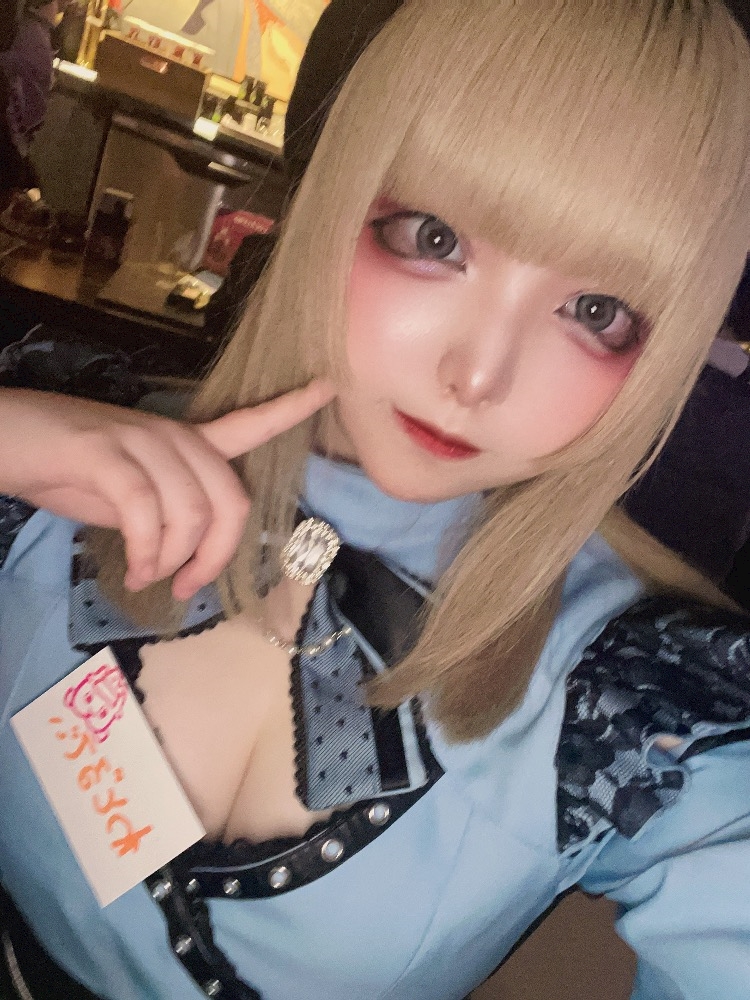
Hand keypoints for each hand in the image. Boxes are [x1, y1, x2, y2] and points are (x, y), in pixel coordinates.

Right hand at [0, 383, 334, 600]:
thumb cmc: (62, 468)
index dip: (291, 408)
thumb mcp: (127, 495)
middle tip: (187, 586)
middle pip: (231, 499)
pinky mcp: (105, 453)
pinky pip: (145, 513)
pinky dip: (144, 553)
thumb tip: (183, 553)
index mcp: (183, 441)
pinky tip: (132, 570)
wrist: (4, 439)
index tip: (329, 385)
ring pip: (190, 513)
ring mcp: (139, 440)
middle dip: (217, 555)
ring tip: (145, 575)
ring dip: (170, 560)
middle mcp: (172, 436)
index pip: (248, 422)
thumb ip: (164, 513)